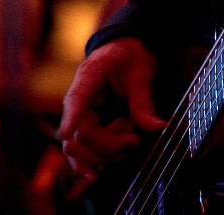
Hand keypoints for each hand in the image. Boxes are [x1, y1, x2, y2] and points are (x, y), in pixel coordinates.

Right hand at [58, 38, 165, 182]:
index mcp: (89, 76)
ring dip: (102, 154)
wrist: (123, 49)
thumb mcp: (142, 71)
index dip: (71, 117)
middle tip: (134, 139)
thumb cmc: (130, 56)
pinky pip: (78, 150)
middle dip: (107, 145)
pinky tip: (97, 173)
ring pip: (77, 147)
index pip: (76, 98)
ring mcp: (78, 113)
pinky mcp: (84, 125)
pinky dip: (87, 162)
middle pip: (80, 133)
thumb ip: (144, 100)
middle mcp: (77, 98)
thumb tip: (156, 127)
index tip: (67, 133)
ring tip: (128, 144)